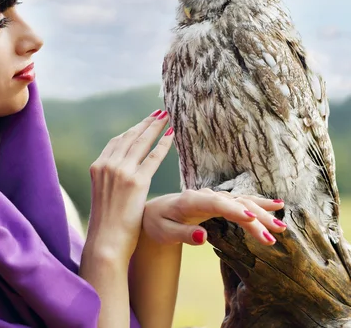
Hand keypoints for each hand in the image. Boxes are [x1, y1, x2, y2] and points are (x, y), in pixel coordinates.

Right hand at [85, 109, 172, 263]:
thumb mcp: (103, 195)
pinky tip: (171, 136)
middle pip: (130, 137)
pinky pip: (153, 157)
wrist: (105, 240)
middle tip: (159, 114)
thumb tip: (121, 179)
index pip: (117, 141)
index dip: (132, 129)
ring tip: (167, 118)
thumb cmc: (106, 224)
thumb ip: (111, 181)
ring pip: (142, 142)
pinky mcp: (136, 182)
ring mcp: (121, 172)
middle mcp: (107, 165)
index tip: (143, 122)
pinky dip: (163, 144)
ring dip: (155, 128)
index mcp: (97, 167)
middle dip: (146, 123)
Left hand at [142, 189, 286, 245]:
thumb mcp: (164, 232)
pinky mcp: (219, 202)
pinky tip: (277, 206)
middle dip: (256, 217)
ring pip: (241, 201)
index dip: (234, 210)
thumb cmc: (156, 223)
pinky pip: (241, 201)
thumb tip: (203, 237)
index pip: (216, 203)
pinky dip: (258, 203)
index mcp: (190, 201)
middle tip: (274, 234)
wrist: (151, 212)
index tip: (251, 219)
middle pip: (234, 203)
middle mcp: (205, 195)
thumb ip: (182, 235)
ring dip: (262, 212)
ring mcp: (213, 197)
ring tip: (281, 226)